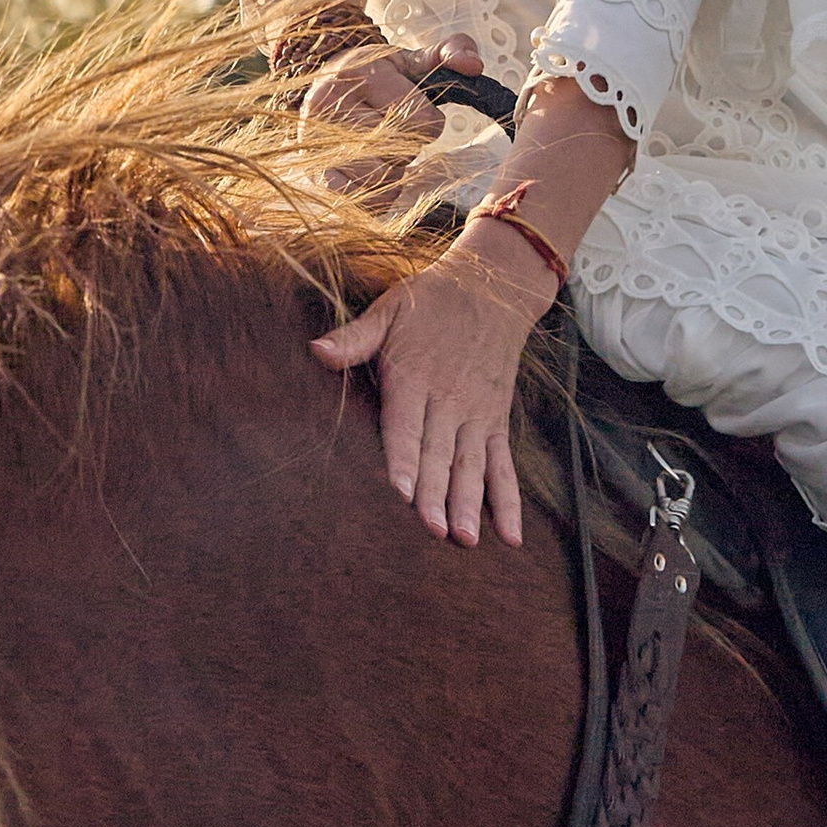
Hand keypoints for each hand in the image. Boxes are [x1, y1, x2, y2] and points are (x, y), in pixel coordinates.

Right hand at [300, 31, 484, 202]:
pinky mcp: (312, 171)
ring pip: (379, 179)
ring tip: (381, 153)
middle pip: (401, 151)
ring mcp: (316, 140)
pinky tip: (373, 178)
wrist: (327, 90)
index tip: (416, 112)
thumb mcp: (415, 57)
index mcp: (359, 71)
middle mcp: (328, 103)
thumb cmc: (381, 77)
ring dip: (392, 174)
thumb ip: (453, 50)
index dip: (430, 123)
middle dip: (408, 148)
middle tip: (395, 133)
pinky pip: (356, 199)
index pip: (420, 120)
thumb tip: (474, 66)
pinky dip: (375, 197)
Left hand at [308, 220, 555, 546]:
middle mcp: (448, 400)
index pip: (406, 426)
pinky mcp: (497, 421)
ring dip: (471, 504)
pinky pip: (503, 465)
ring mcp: (476, 414)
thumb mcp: (389, 310)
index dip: (404, 459)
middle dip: (436, 494)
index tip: (401, 491)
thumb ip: (354, 338)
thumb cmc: (430, 302)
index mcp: (414, 376)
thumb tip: (315, 350)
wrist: (494, 286)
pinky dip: (508, 500)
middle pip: (440, 454)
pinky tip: (510, 537)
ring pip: (472, 465)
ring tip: (465, 540)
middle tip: (434, 531)